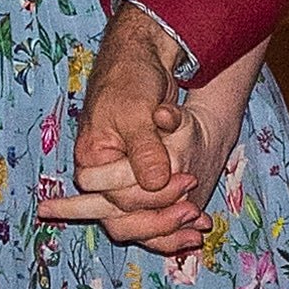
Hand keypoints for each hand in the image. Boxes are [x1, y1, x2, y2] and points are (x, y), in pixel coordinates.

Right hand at [40, 86, 244, 252]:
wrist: (144, 59)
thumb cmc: (131, 79)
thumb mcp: (136, 111)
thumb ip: (145, 149)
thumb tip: (155, 183)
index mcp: (92, 159)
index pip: (113, 197)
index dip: (148, 198)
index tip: (186, 181)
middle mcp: (103, 175)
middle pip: (122, 217)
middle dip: (159, 218)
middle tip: (193, 210)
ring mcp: (122, 178)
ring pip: (136, 221)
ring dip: (166, 228)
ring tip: (197, 226)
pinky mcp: (142, 179)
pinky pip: (150, 213)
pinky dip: (171, 223)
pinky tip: (195, 229)